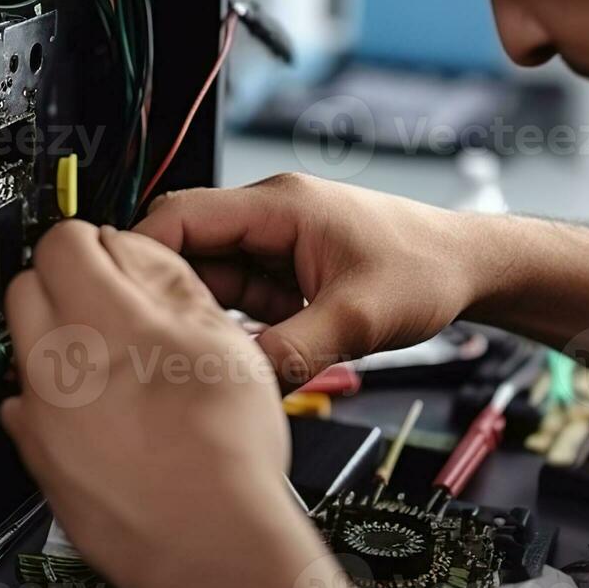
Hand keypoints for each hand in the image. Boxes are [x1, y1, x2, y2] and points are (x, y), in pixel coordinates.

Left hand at [0, 221, 388, 587]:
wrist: (212, 547)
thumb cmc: (225, 452)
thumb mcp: (222, 337)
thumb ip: (167, 280)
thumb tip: (133, 250)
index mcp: (100, 321)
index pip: (61, 239)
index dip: (96, 240)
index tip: (116, 254)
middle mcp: (54, 364)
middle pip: (29, 286)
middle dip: (67, 282)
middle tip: (118, 304)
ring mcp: (39, 416)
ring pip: (28, 346)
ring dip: (63, 340)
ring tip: (123, 364)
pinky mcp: (38, 460)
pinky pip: (28, 406)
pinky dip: (57, 400)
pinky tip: (108, 415)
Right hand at [135, 173, 488, 389]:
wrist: (471, 269)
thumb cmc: (427, 270)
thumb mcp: (358, 319)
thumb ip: (295, 351)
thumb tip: (240, 383)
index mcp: (278, 204)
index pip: (181, 216)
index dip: (140, 255)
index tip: (117, 300)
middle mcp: (270, 217)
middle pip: (186, 249)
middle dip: (166, 295)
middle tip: (149, 343)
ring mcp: (276, 245)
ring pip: (209, 279)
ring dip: (201, 315)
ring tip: (189, 355)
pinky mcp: (286, 273)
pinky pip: (238, 297)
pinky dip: (229, 325)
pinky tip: (226, 356)